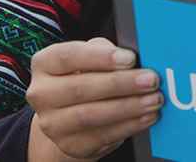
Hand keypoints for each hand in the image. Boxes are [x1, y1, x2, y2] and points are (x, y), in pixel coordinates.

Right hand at [26, 38, 162, 160]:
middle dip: (121, 83)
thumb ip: (104, 50)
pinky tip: (147, 117)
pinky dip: (129, 126)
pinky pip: (103, 136)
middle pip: (81, 87)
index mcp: (45, 64)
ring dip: (128, 107)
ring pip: (91, 115)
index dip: (100, 57)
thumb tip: (132, 55)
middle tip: (150, 80)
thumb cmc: (85, 78)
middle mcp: (42, 93)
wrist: (71, 119)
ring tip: (153, 100)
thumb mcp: (90, 58)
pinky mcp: (70, 144)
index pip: (68, 56)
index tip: (130, 58)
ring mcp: (53, 123)